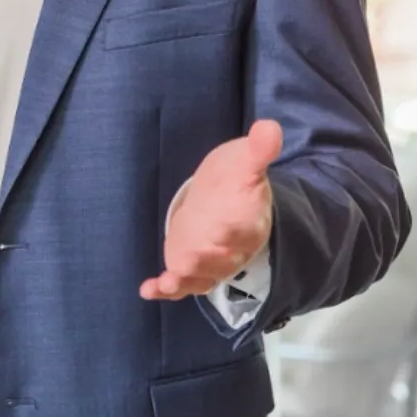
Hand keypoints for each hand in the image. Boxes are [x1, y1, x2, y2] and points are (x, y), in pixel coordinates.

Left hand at [140, 119, 281, 300]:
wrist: (232, 201)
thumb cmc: (236, 179)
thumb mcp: (246, 161)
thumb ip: (257, 150)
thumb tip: (269, 127)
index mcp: (245, 216)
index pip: (240, 225)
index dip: (231, 231)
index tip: (223, 231)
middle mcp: (229, 245)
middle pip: (217, 258)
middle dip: (202, 262)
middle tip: (183, 266)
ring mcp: (210, 260)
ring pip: (199, 275)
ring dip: (183, 280)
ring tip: (167, 282)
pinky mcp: (190, 266)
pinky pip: (181, 283)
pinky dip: (165, 289)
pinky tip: (147, 290)